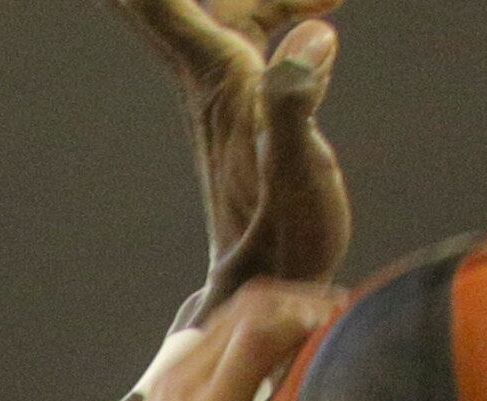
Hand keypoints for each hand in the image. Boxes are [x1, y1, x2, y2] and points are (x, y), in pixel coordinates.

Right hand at [66, 278, 340, 400]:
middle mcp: (179, 380)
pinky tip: (334, 340)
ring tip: (356, 321)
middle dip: (314, 300)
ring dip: (312, 307)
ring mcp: (188, 395)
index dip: (296, 309)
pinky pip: (257, 342)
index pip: (241, 319)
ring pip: (257, 311)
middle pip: (254, 303)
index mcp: (175, 392)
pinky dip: (300, 327)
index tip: (340, 326)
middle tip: (361, 316)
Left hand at [110, 2, 349, 307]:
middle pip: (186, 0)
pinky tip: (330, 5)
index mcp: (213, 74)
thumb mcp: (298, 171)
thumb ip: (297, 104)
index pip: (156, 2)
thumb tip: (311, 38)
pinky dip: (292, 1)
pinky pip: (264, 20)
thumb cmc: (285, 238)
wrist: (277, 287)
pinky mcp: (252, 93)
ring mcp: (228, 79)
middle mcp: (209, 68)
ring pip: (237, 2)